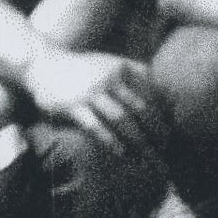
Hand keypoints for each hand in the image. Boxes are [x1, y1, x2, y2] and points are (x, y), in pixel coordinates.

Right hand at [20, 46, 171, 157]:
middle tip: (166, 148)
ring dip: (136, 139)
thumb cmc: (81, 68)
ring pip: (120, 118)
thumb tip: (161, 87)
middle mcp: (108, 78)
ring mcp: (90, 92)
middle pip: (139, 108)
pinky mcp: (72, 106)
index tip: (174, 129)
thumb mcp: (108, 62)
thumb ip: (133, 72)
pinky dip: (110, 140)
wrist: (42, 64)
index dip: (163, 112)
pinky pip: (95, 126)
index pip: (149, 92)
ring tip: (148, 155)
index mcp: (121, 68)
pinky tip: (121, 153)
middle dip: (155, 130)